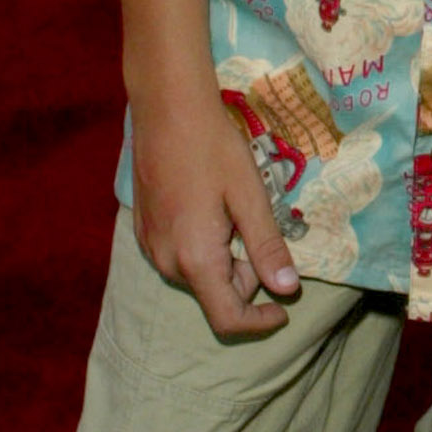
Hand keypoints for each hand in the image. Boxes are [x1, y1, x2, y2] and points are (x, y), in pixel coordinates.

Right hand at [128, 81, 300, 336]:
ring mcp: (151, 247)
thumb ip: (267, 247)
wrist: (166, 109)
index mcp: (195, 259)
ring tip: (234, 211)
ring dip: (225, 259)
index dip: (260, 322)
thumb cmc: (213, 148)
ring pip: (199, 275)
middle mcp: (166, 262)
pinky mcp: (144, 232)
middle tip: (257, 225)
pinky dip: (204, 247)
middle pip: (216, 295)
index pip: (228, 318)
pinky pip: (181, 257)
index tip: (284, 307)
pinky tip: (212, 208)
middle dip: (246, 275)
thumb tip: (287, 290)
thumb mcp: (251, 196)